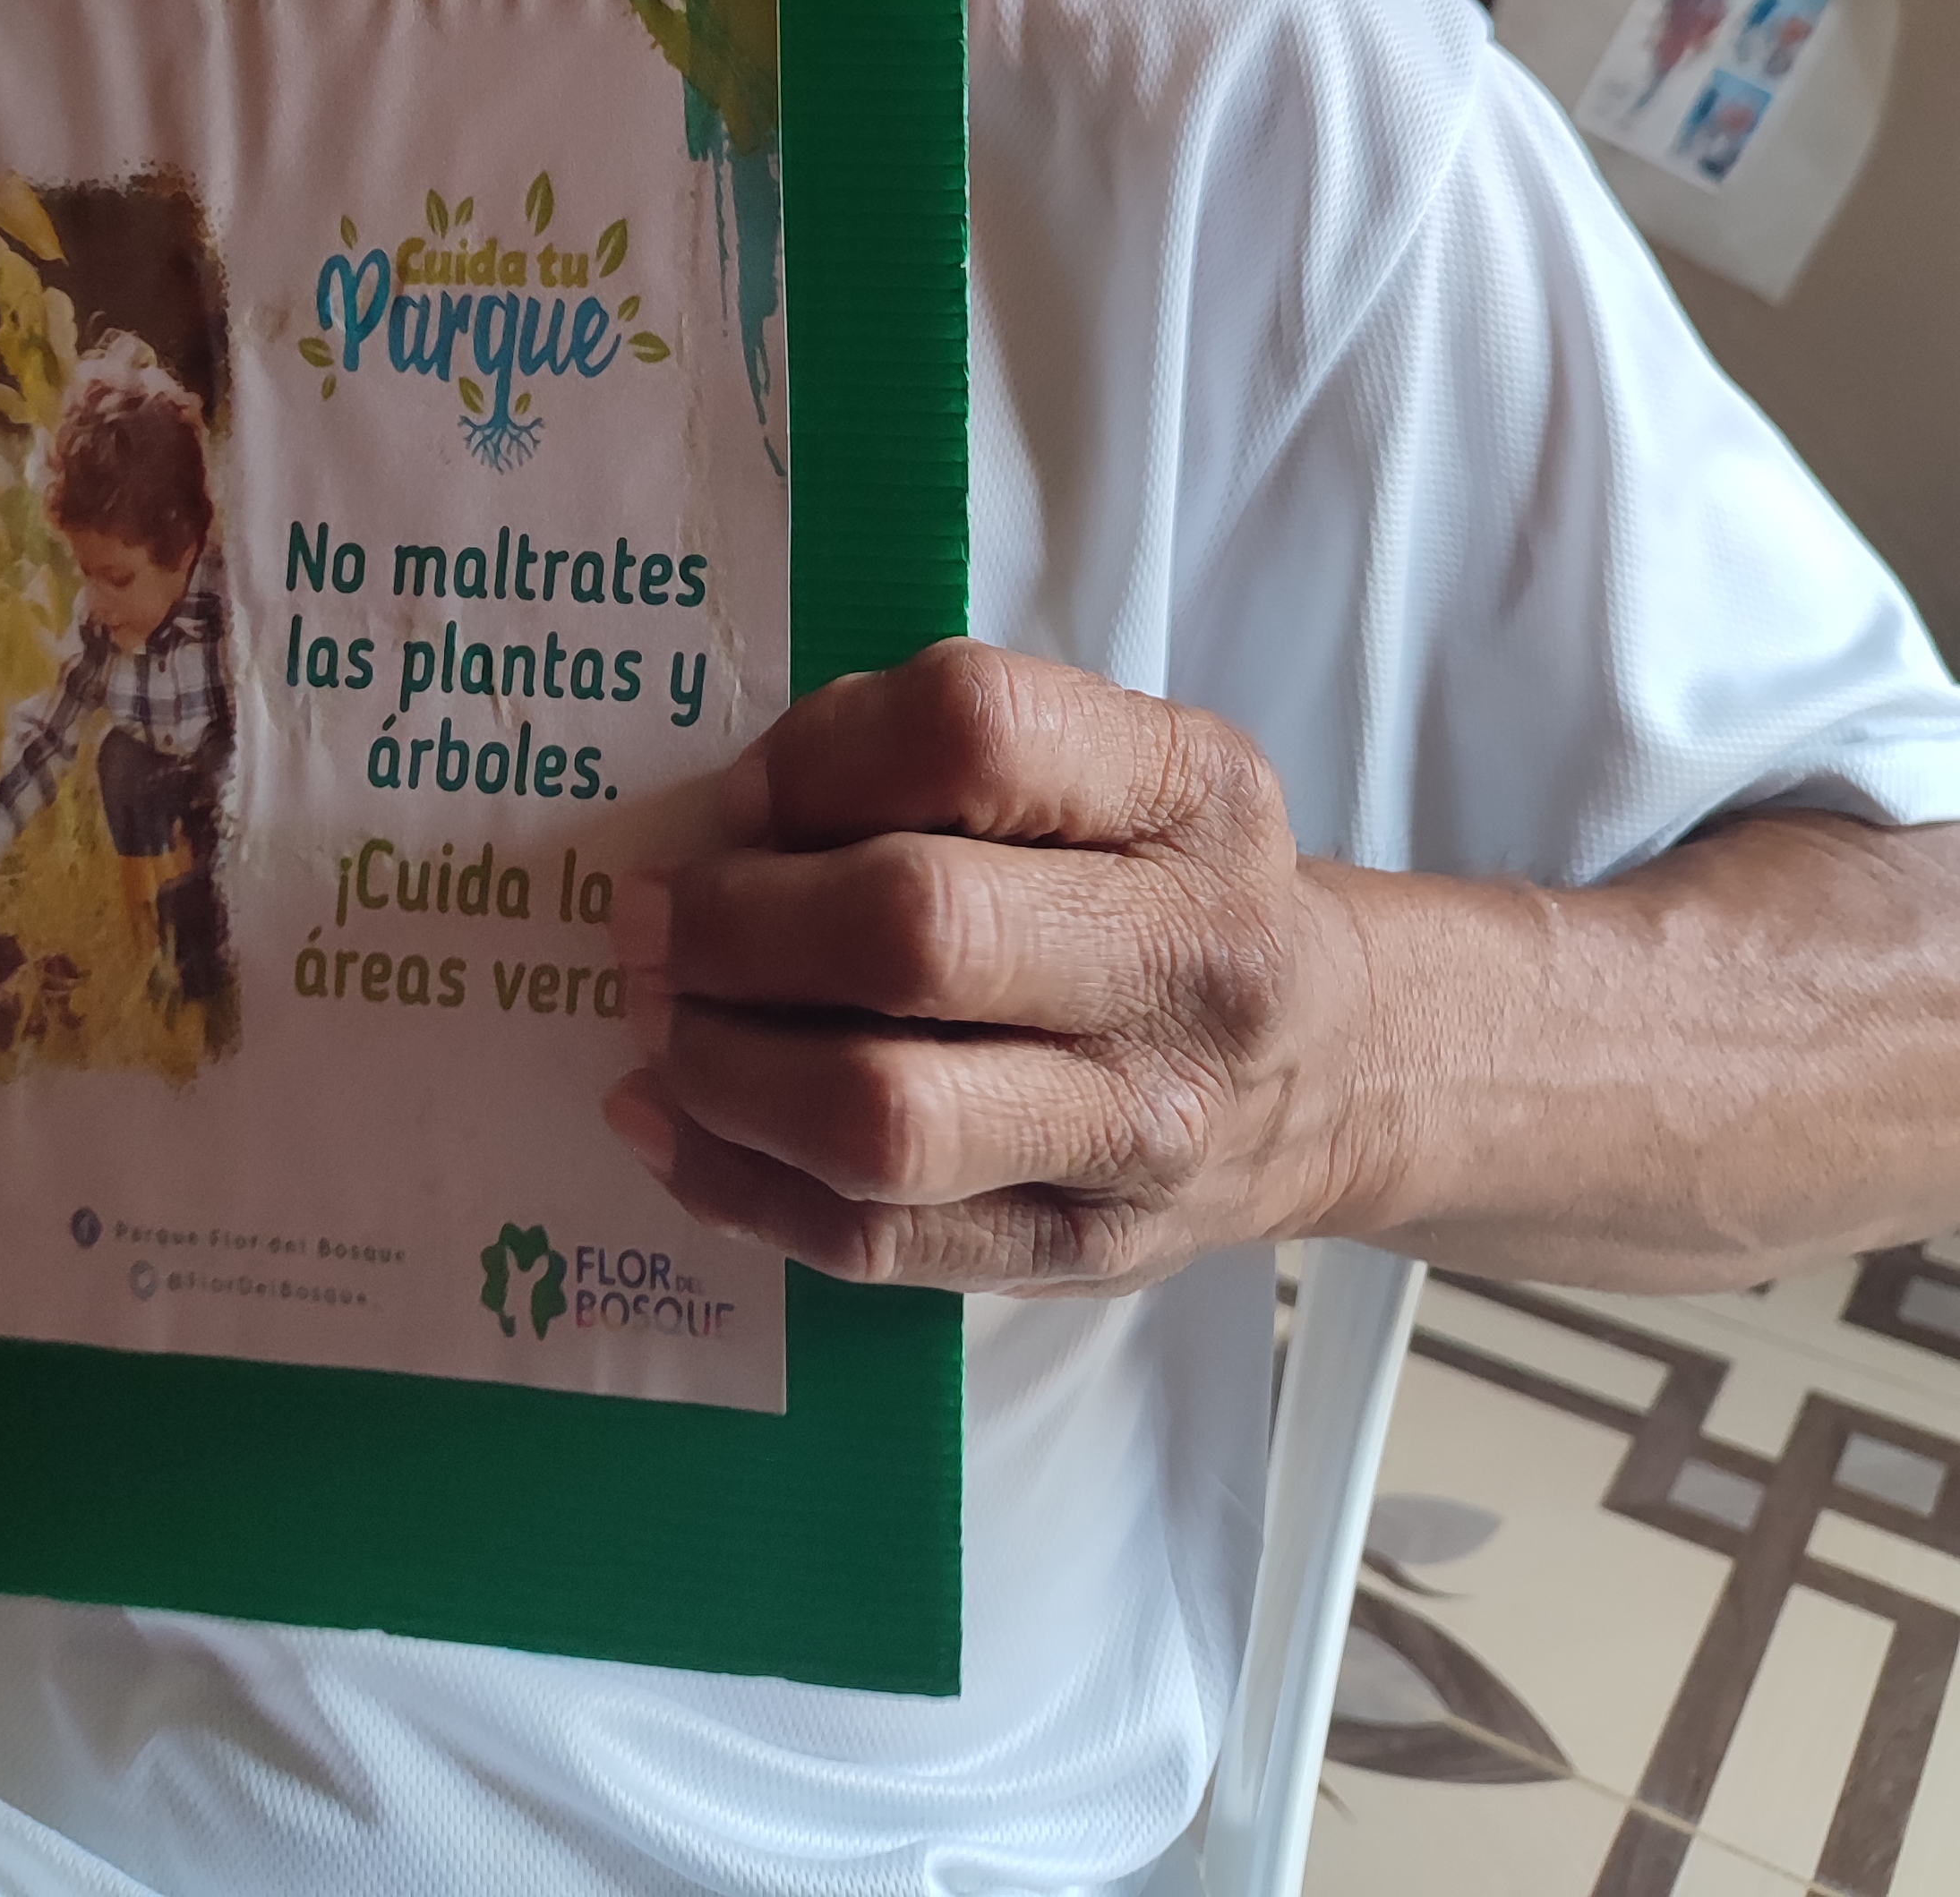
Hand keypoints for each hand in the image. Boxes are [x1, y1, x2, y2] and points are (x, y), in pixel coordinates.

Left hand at [601, 640, 1372, 1295]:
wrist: (1326, 1060)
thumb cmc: (1162, 882)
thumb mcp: (1107, 763)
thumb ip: (928, 755)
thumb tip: (725, 822)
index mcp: (1189, 792)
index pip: (972, 733)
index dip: (814, 758)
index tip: (742, 798)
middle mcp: (1188, 960)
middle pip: (915, 931)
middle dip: (736, 923)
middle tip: (659, 920)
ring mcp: (1141, 1130)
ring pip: (884, 1117)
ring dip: (722, 1066)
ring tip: (664, 1022)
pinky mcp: (1079, 1251)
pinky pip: (874, 1242)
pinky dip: (736, 1183)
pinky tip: (669, 1125)